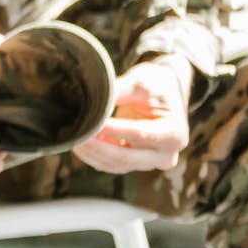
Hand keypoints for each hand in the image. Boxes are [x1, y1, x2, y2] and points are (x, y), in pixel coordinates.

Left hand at [72, 56, 192, 173]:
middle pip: (125, 157)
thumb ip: (117, 91)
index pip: (138, 134)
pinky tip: (80, 144)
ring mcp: (151, 162)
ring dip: (92, 153)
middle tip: (75, 135)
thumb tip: (89, 99)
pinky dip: (95, 156)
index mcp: (174, 133)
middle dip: (97, 147)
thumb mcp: (139, 82)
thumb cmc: (155, 86)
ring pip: (116, 164)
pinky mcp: (136, 163)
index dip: (112, 131)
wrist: (166, 95)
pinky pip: (113, 165)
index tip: (90, 124)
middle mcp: (166, 154)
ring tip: (73, 137)